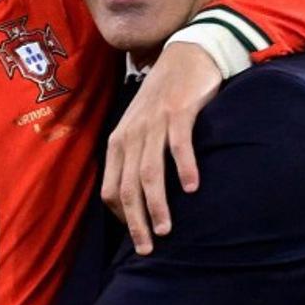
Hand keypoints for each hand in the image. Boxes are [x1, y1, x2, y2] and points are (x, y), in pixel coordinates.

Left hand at [101, 42, 222, 253]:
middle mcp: (132, 134)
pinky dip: (184, 167)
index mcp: (119, 141)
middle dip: (136, 222)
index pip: (111, 189)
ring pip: (149, 172)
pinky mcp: (179, 111)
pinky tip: (193, 189)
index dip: (122, 217)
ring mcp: (155, 123)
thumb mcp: (141, 127)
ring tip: (167, 230)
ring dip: (157, 204)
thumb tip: (138, 198)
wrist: (187, 55)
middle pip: (128, 187)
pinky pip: (179, 144)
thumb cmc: (164, 98)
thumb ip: (137, 156)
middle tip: (147, 249)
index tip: (138, 237)